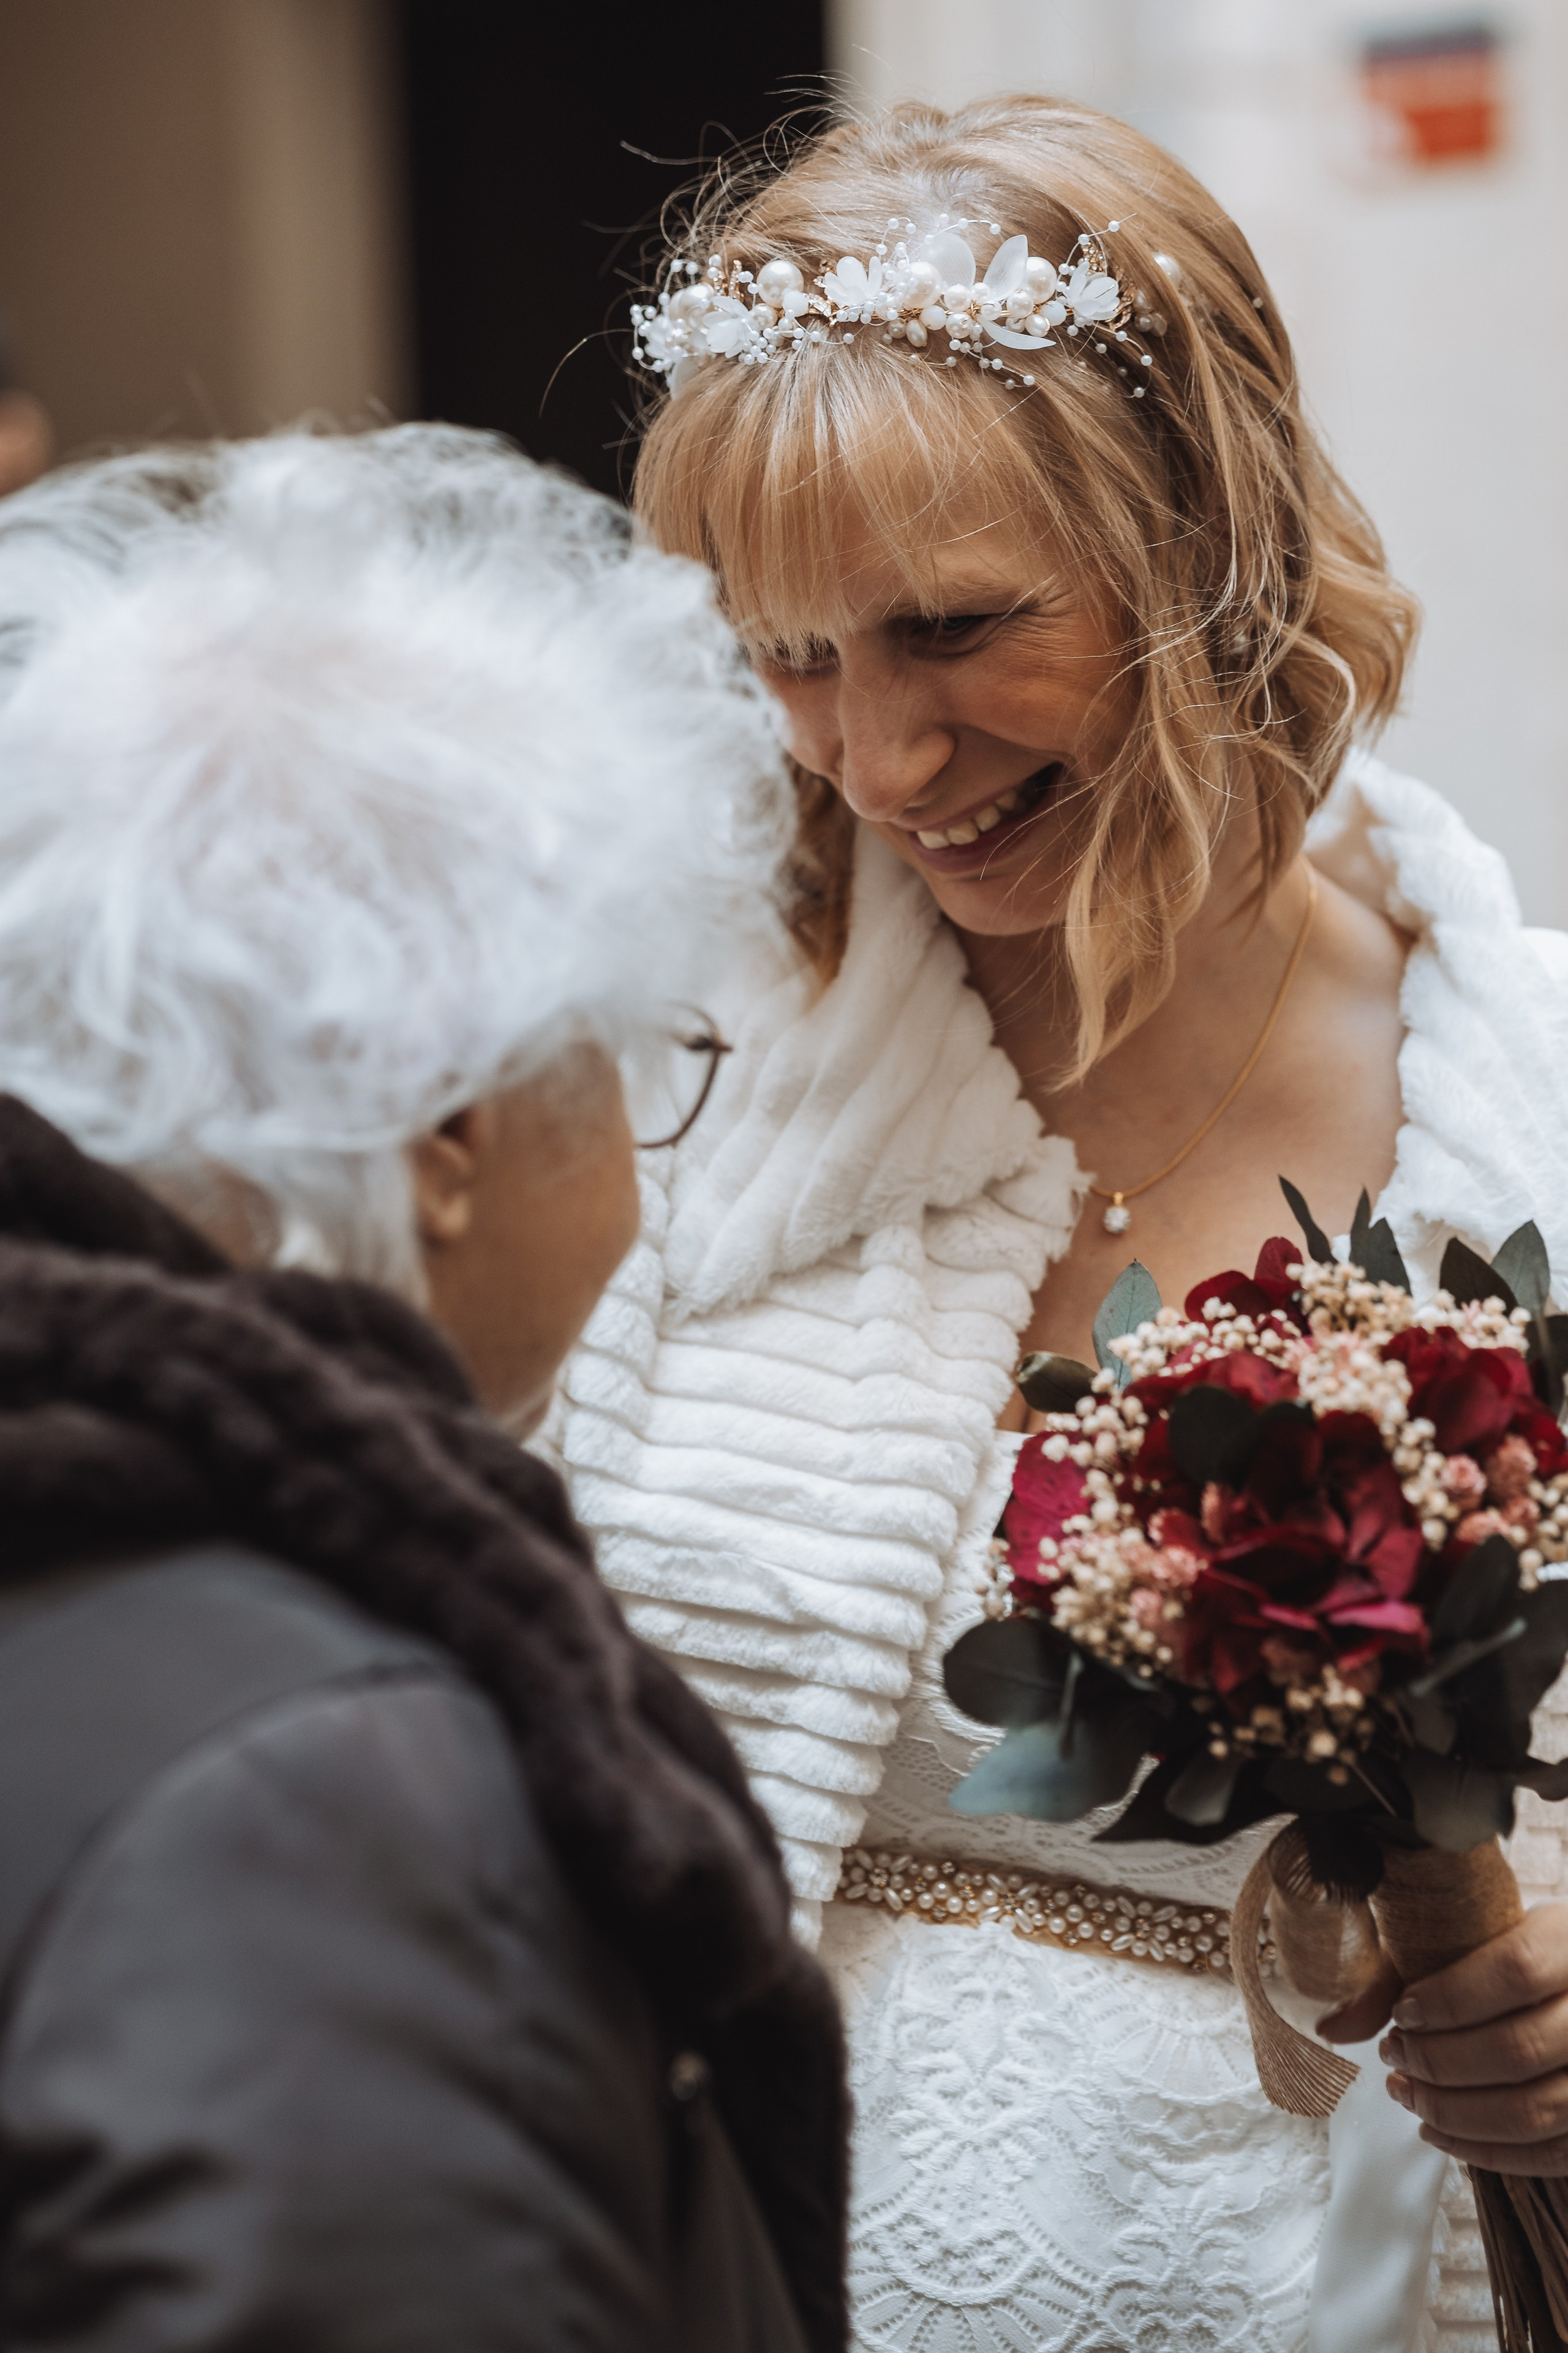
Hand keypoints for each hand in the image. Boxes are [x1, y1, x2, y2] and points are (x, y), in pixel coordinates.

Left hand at [1374, 1903, 1567, 2174]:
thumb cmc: (1518, 1952)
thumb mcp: (1477, 1934)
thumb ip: (1405, 1966)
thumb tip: (1331, 2029)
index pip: (1515, 1971)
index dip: (1450, 1999)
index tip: (1403, 2013)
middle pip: (1517, 2049)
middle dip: (1438, 2062)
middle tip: (1393, 2055)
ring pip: (1533, 2111)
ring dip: (1453, 2112)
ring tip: (1405, 2092)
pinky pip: (1550, 2154)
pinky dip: (1488, 2153)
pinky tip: (1440, 2133)